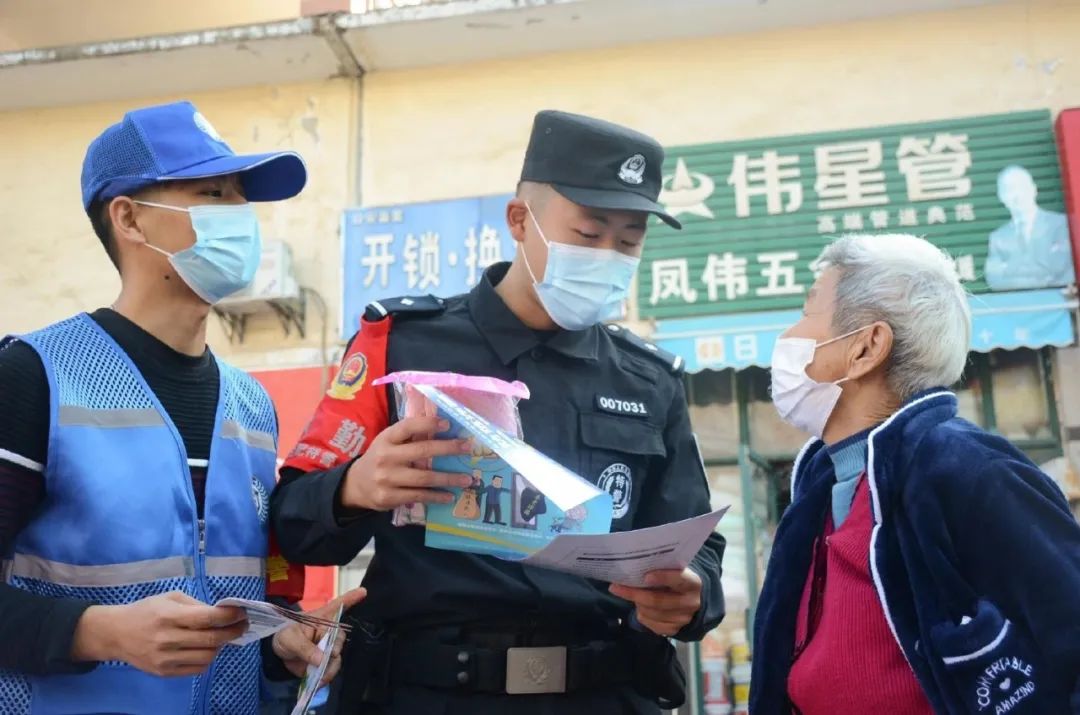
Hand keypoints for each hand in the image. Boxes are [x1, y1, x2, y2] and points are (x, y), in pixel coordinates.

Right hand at [71, 591, 247, 676]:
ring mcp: (165, 659)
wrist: (116, 634)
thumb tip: (222, 613)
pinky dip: (208, 659)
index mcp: (169, 616)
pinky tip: (208, 649)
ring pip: (207, 656)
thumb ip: (196, 605)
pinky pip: (196, 669)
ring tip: (223, 637)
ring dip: (221, 646)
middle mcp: (168, 639)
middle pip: (211, 640)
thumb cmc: (146, 610)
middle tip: (243, 626)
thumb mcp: (169, 598)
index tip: (242, 612)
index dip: (230, 616)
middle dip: (233, 632)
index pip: (207, 618)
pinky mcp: (164, 672)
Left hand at [271, 587, 367, 683]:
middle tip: (328, 655)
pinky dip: (327, 676)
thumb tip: (321, 659)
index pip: (338, 605)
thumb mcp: (289, 639)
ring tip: (321, 676)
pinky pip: (331, 669)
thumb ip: (304, 648)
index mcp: (321, 618)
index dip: (351, 598)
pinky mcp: (325, 661)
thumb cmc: (284, 636)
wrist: (278, 655)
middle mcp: (329, 631)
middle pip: (340, 638)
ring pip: (337, 656)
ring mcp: (328, 646)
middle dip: (335, 648)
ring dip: (330, 667)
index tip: (363, 591)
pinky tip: (320, 681)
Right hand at [339, 415, 473, 510]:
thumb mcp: (388, 442)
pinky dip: (436, 496)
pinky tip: (450, 496)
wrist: (356, 484)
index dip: (428, 424)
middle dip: (448, 449)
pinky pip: (418, 496)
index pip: (408, 426)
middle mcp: (386, 457)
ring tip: (467, 479)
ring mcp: (387, 478)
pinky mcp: (389, 497)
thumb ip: (409, 435)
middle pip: (421, 451)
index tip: (448, 424)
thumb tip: (442, 426)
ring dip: (448, 478)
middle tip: (467, 448)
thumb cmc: (381, 458)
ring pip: (424, 477)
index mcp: (387, 438)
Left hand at [609, 568, 702, 636]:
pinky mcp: (674, 631)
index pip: (679, 579)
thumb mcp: (674, 570)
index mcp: (693, 583)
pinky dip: (641, 614)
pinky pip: (649, 623)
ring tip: (633, 595)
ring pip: (650, 613)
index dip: (662, 577)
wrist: (692, 600)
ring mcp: (683, 619)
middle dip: (634, 594)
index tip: (645, 576)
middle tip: (615, 587)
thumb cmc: (676, 579)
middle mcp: (691, 603)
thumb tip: (633, 567)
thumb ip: (661, 569)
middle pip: (657, 600)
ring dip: (637, 603)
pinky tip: (641, 607)